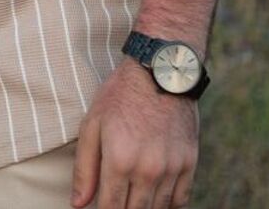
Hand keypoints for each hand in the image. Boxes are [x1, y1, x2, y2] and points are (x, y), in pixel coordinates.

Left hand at [71, 59, 198, 208]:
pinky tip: (154, 201)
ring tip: (131, 201)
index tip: (98, 208)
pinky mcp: (189, 163)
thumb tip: (78, 204)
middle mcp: (148, 169)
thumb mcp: (92, 125)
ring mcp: (172, 168)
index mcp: (119, 160)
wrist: (161, 73)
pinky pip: (180, 200)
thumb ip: (84, 168)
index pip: (110, 208)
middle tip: (115, 202)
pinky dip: (167, 206)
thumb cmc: (120, 96)